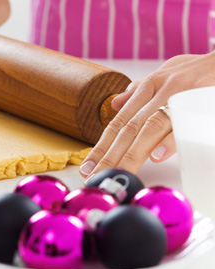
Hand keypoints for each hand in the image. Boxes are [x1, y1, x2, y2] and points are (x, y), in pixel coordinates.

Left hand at [79, 51, 214, 180]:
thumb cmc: (200, 70)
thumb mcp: (166, 73)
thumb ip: (140, 91)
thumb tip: (114, 104)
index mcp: (149, 86)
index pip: (118, 122)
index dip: (101, 146)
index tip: (87, 166)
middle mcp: (160, 91)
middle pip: (128, 128)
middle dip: (109, 155)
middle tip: (96, 177)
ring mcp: (180, 97)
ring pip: (149, 128)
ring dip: (132, 153)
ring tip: (119, 173)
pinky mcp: (202, 103)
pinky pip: (183, 124)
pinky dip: (169, 140)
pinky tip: (157, 157)